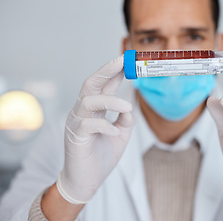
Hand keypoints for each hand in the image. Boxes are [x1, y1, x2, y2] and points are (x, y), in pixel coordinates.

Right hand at [57, 56, 133, 203]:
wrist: (87, 181)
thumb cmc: (102, 156)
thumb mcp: (121, 135)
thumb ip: (125, 120)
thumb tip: (130, 108)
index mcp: (94, 110)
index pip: (103, 86)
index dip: (114, 72)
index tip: (127, 60)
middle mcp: (83, 112)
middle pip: (90, 84)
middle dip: (106, 70)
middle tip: (122, 61)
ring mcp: (76, 123)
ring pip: (88, 100)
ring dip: (110, 101)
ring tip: (127, 108)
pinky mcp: (74, 136)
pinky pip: (88, 124)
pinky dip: (104, 126)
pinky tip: (115, 132)